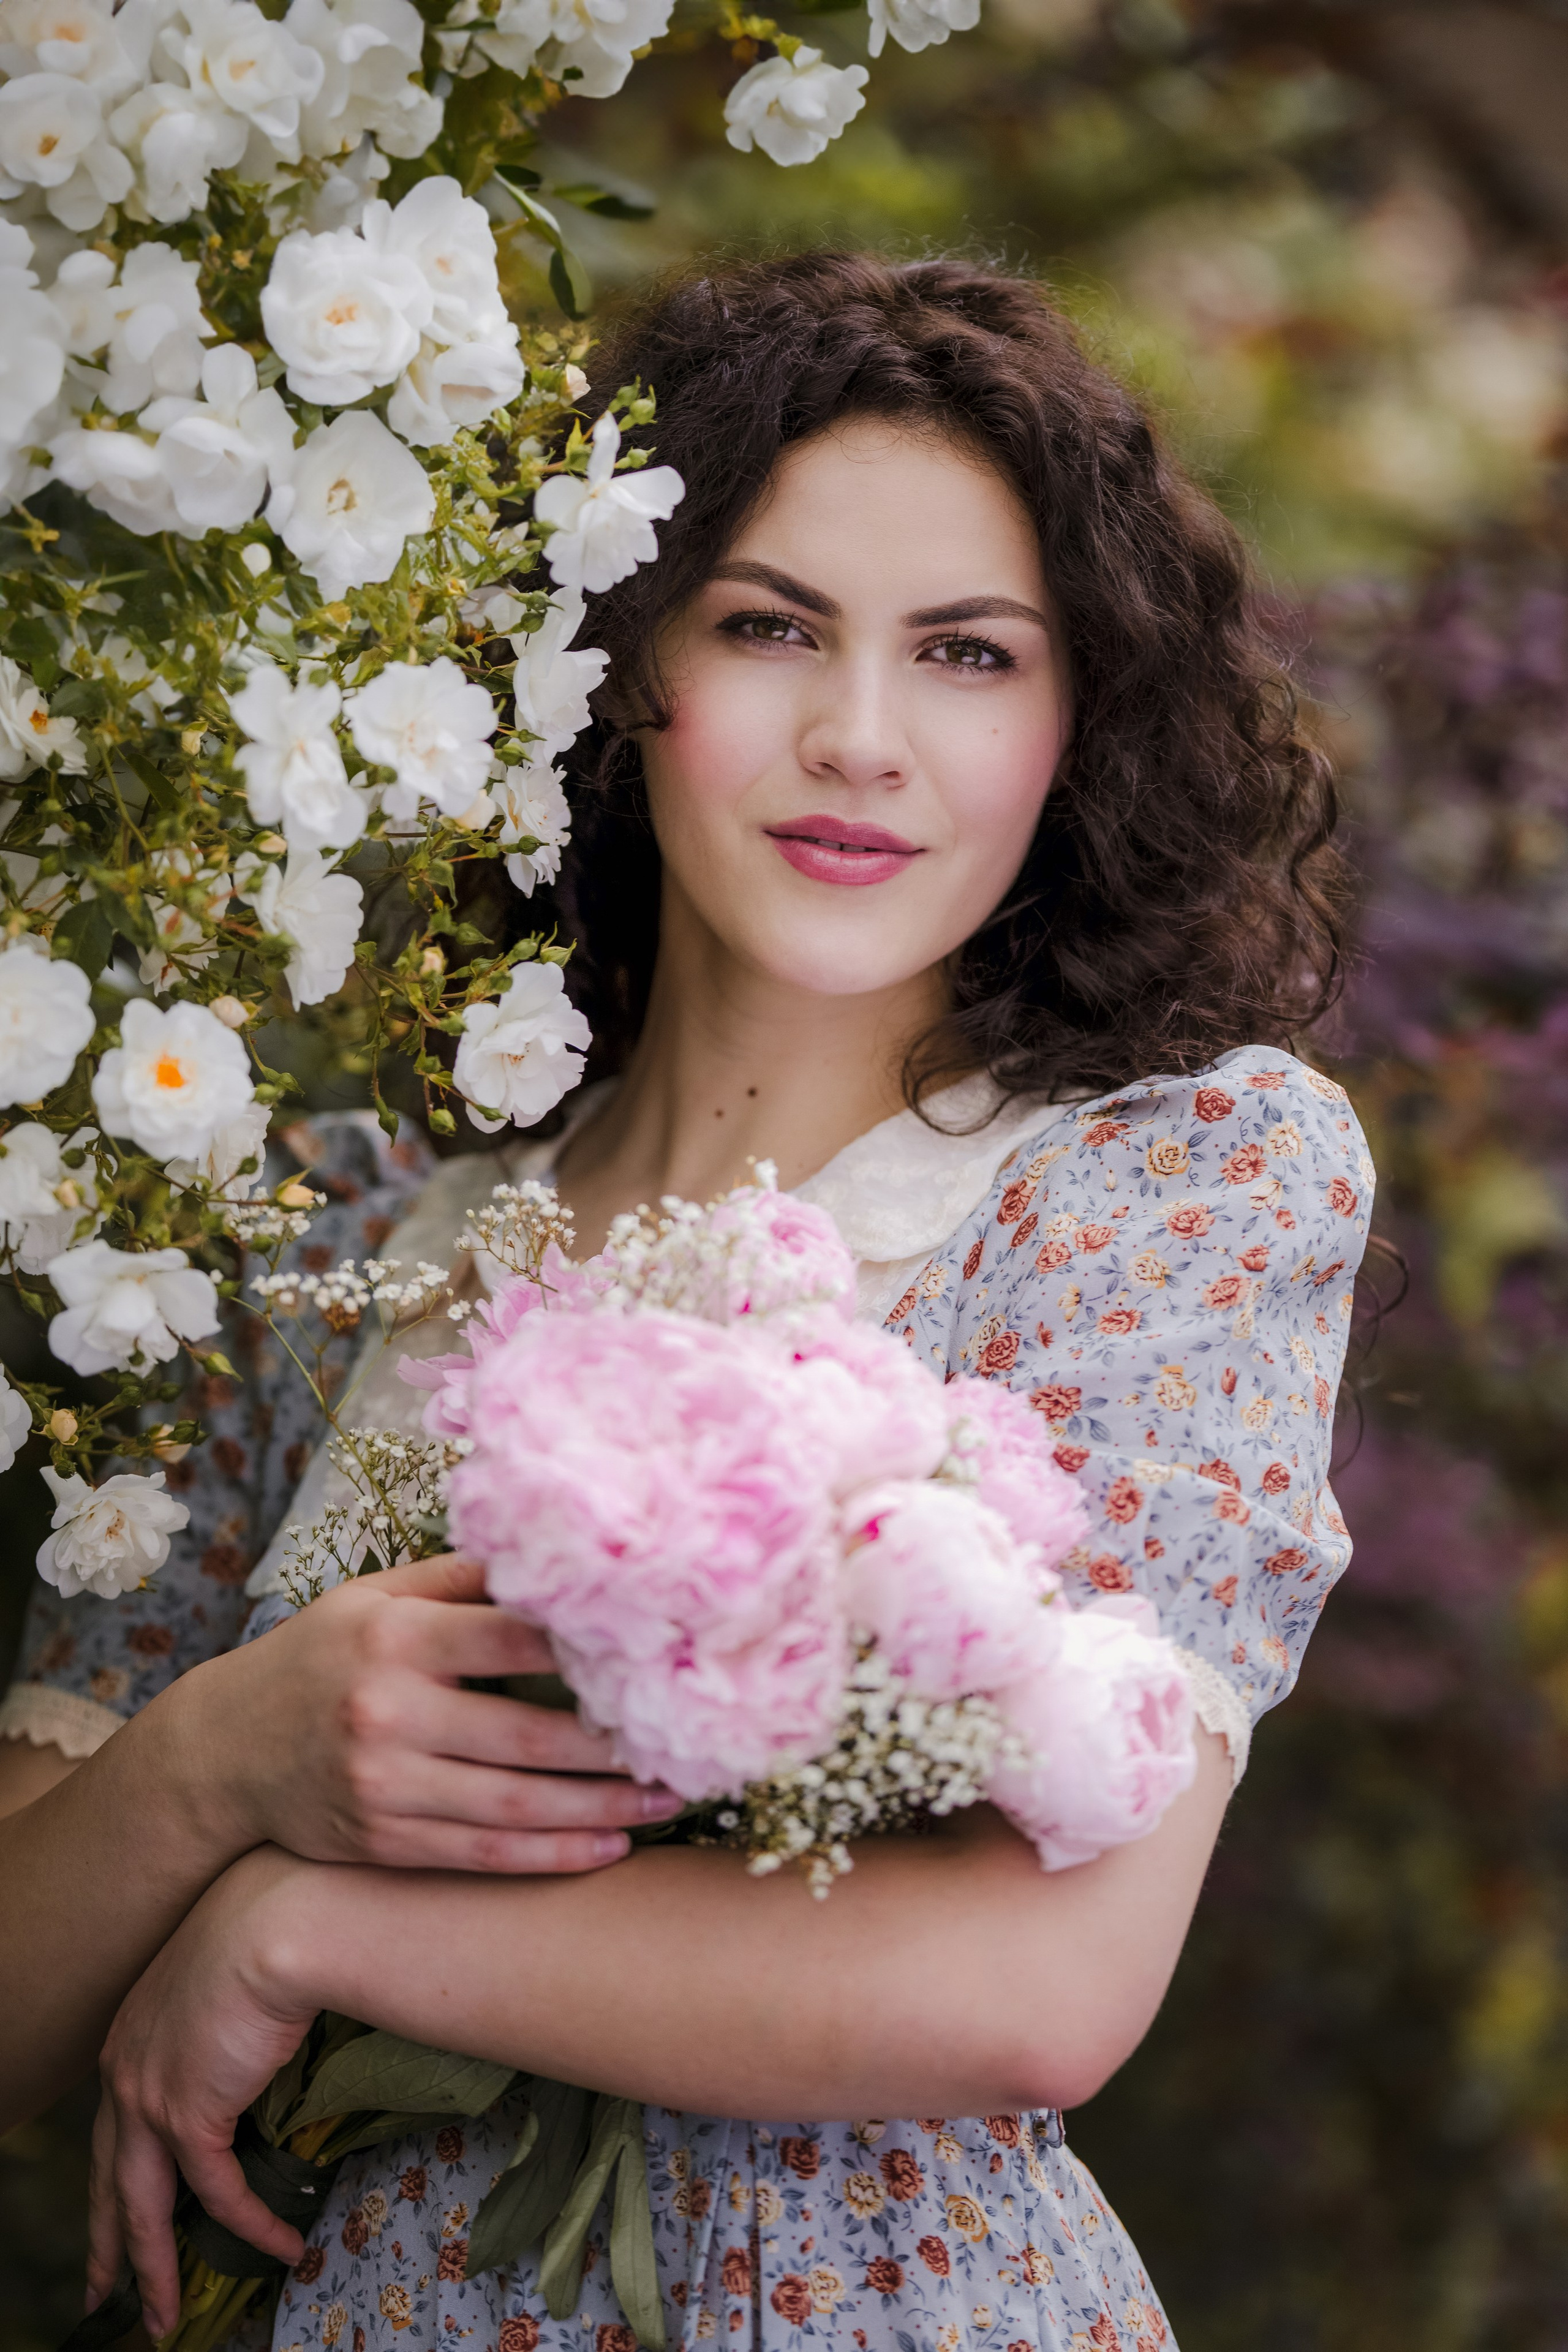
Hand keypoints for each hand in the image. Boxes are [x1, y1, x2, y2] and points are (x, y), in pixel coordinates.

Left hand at [87, 1846, 320, 2338]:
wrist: (279, 1919)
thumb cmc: (270, 1929)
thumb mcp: (229, 1981)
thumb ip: (225, 2031)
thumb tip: (255, 2057)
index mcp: (130, 2038)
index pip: (112, 2130)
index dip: (111, 2179)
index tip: (113, 2215)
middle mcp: (123, 2070)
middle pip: (107, 2180)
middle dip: (105, 2244)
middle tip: (101, 2291)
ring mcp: (147, 2095)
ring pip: (141, 2208)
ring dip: (155, 2270)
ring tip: (165, 2319)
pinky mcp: (187, 2113)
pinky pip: (216, 2192)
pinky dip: (249, 2225)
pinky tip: (278, 2246)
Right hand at [172, 1552, 679, 1873]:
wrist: (226, 1752)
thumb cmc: (320, 1658)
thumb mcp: (372, 1599)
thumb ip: (458, 1581)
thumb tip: (548, 1551)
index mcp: (396, 1640)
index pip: (511, 1638)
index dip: (590, 1648)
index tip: (661, 1652)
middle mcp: (390, 1715)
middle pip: (528, 1735)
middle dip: (617, 1744)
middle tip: (691, 1741)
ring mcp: (387, 1788)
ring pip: (517, 1808)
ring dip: (604, 1806)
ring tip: (672, 1797)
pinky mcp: (386, 1844)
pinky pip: (485, 1857)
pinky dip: (554, 1856)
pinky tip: (611, 1845)